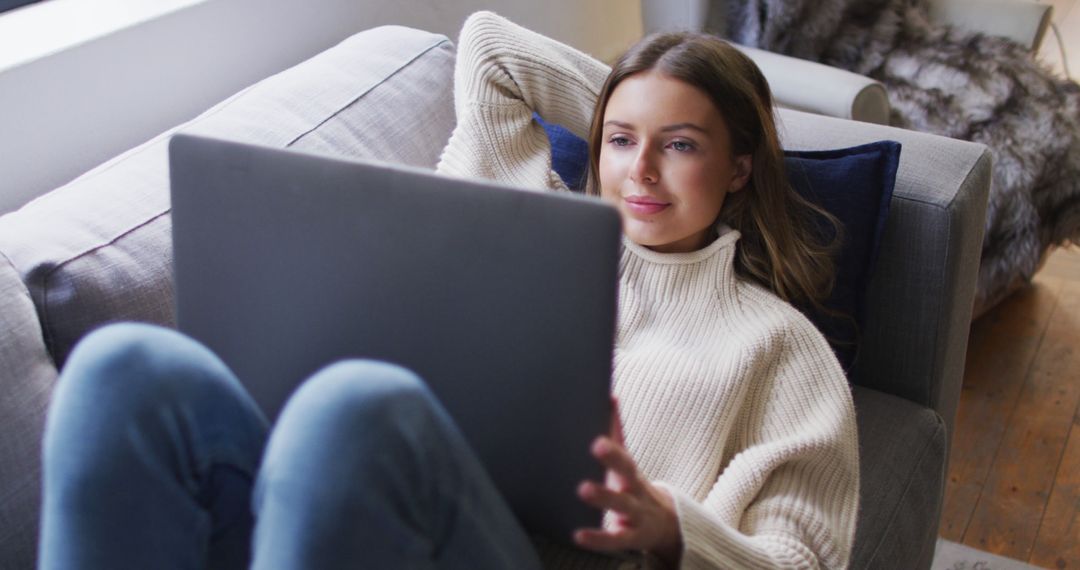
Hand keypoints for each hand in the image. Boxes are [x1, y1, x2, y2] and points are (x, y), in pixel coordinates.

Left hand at [573, 398, 681, 565]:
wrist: (666, 525)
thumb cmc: (633, 487)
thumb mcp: (626, 463)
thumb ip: (615, 433)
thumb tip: (609, 396)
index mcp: (630, 472)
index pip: (624, 454)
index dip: (612, 444)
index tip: (597, 434)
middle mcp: (636, 490)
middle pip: (628, 472)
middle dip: (614, 459)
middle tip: (596, 444)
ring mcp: (636, 514)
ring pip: (623, 505)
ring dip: (604, 497)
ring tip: (583, 489)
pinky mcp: (632, 537)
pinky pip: (616, 539)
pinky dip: (598, 538)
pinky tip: (579, 535)